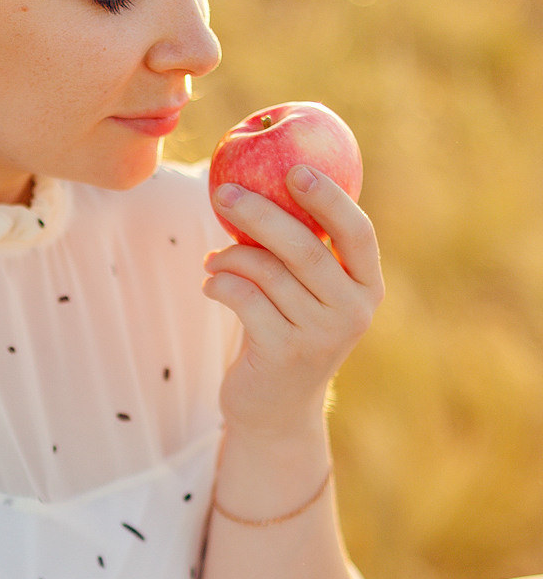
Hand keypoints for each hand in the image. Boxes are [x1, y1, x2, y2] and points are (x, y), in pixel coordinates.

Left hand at [203, 165, 383, 438]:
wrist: (276, 409)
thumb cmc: (288, 331)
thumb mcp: (308, 293)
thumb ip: (304, 248)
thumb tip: (261, 179)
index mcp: (368, 286)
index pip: (358, 233)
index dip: (330, 199)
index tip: (296, 170)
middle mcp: (352, 311)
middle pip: (305, 248)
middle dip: (260, 214)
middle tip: (224, 193)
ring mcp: (320, 336)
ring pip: (267, 272)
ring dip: (230, 257)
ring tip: (212, 260)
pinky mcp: (283, 354)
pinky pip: (244, 299)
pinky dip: (220, 284)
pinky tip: (211, 285)